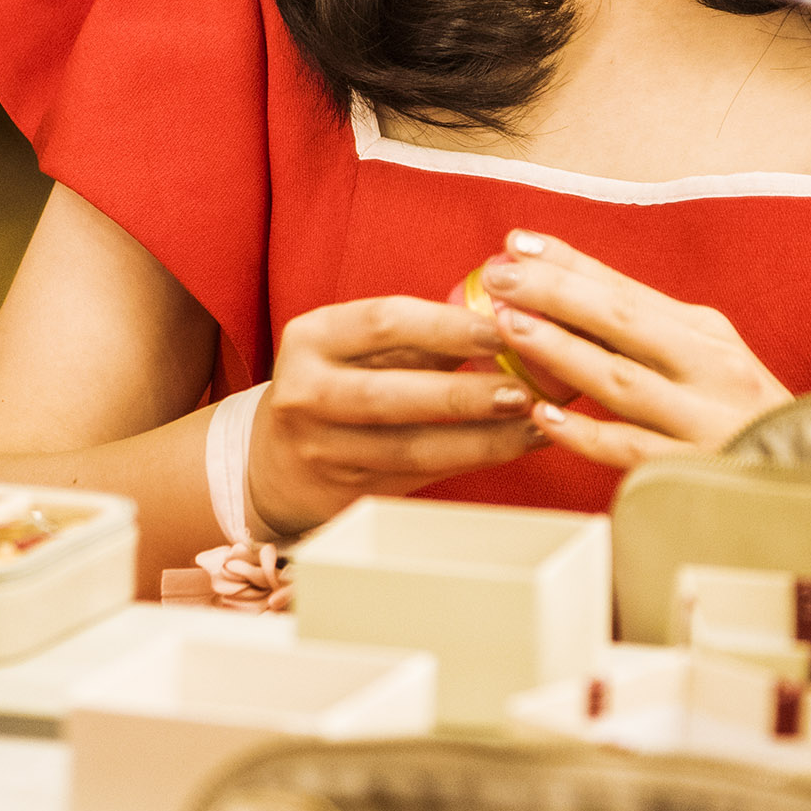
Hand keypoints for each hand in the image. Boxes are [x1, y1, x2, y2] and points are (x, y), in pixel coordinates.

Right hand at [246, 295, 541, 540]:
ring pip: (412, 448)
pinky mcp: (345, 493)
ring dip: (483, 437)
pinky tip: (515, 445)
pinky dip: (473, 460)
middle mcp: (306, 393)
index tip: (504, 327)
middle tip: (524, 389)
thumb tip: (503, 317)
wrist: (275, 461)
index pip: (385, 323)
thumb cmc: (337, 383)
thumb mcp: (358, 346)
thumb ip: (420, 333)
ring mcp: (322, 449)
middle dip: (465, 394)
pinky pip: (421, 476)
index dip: (448, 326)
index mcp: (312, 338)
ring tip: (535, 421)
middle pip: (393, 395)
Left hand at [469, 230, 791, 470]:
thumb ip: (646, 332)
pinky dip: (585, 433)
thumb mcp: (705, 360)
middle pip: (624, 322)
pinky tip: (543, 416)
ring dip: (562, 351)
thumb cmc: (739, 416)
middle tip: (500, 277)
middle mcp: (709, 368)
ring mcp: (702, 420)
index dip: (570, 264)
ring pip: (622, 381)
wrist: (808, 478)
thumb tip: (568, 291)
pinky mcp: (692, 470)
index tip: (517, 242)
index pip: (627, 289)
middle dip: (557, 294)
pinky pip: (630, 450)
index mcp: (706, 334)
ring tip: (510, 327)